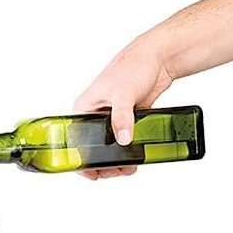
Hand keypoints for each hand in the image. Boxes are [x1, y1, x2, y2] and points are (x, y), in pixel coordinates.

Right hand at [73, 37, 172, 179]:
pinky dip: (129, 151)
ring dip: (118, 159)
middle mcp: (95, 114)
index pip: (74, 140)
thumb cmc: (133, 66)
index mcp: (84, 107)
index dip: (80, 160)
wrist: (158, 58)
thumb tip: (123, 139)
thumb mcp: (123, 93)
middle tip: (117, 171)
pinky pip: (125, 141)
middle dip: (104, 163)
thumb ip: (122, 117)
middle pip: (93, 147)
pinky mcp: (128, 119)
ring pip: (110, 147)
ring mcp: (112, 118)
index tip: (92, 173)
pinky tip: (136, 158)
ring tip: (128, 167)